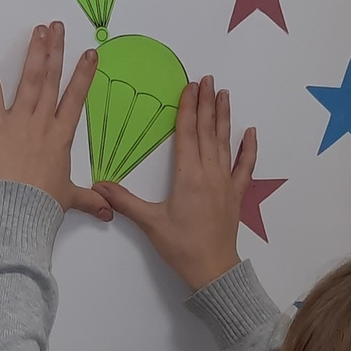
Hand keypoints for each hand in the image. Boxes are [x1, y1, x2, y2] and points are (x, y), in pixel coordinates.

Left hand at [0, 22, 113, 220]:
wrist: (20, 212)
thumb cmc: (44, 206)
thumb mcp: (70, 199)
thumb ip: (88, 199)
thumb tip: (107, 210)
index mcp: (62, 136)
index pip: (76, 97)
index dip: (84, 73)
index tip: (89, 53)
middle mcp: (43, 122)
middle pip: (52, 79)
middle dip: (56, 50)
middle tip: (57, 27)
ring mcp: (19, 121)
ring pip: (30, 79)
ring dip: (35, 53)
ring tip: (39, 31)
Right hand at [97, 77, 256, 290]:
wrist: (212, 271)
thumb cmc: (182, 247)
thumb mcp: (150, 223)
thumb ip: (125, 201)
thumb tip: (99, 186)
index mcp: (189, 177)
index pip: (187, 134)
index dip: (187, 108)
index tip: (188, 87)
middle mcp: (210, 174)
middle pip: (207, 132)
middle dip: (206, 104)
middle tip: (206, 79)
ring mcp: (226, 183)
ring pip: (225, 143)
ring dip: (223, 117)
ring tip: (223, 94)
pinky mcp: (236, 195)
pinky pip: (245, 167)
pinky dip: (249, 149)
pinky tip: (250, 132)